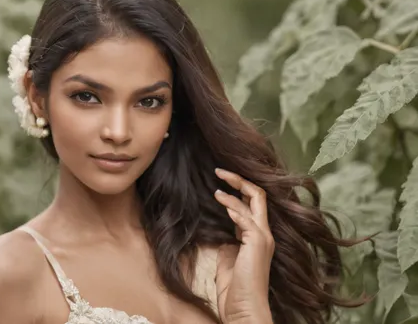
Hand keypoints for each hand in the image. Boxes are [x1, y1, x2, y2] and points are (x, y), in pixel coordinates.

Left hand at [213, 168, 274, 323]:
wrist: (243, 310)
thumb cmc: (235, 289)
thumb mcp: (227, 258)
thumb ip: (227, 241)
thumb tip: (219, 231)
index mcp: (257, 236)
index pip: (252, 204)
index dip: (237, 190)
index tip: (220, 182)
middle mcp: (264, 233)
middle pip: (258, 195)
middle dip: (239, 180)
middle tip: (219, 171)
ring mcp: (263, 237)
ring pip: (254, 200)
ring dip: (233, 189)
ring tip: (216, 183)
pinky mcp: (258, 242)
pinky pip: (246, 217)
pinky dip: (233, 206)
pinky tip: (220, 199)